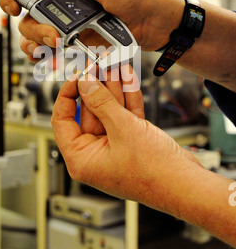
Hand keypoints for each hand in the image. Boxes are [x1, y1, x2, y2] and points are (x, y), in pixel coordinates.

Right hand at [0, 0, 183, 60]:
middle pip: (26, 17)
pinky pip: (50, 53)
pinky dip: (45, 57)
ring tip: (55, 47)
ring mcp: (67, 26)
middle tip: (52, 35)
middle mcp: (60, 4)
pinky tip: (52, 57)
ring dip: (37, 44)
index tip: (12, 8)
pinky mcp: (75, 44)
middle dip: (33, 28)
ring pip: (34, 37)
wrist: (151, 20)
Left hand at [51, 65, 200, 207]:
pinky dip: (127, 97)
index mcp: (82, 159)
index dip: (67, 95)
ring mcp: (115, 147)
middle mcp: (95, 154)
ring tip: (112, 63)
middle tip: (98, 63)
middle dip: (96, 85)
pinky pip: (125, 115)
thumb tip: (86, 83)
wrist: (186, 185)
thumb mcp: (122, 130)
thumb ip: (102, 103)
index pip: (63, 121)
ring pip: (109, 110)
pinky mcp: (132, 141)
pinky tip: (126, 76)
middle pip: (89, 111)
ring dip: (112, 87)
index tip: (77, 77)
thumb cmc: (154, 173)